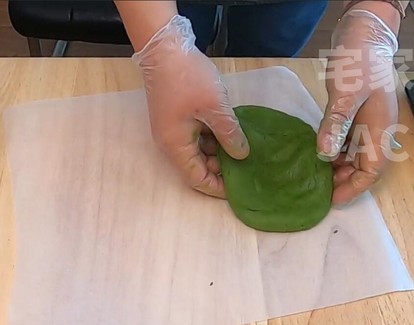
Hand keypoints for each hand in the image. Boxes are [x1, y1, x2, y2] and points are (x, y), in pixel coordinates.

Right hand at [132, 15, 248, 197]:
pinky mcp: (178, 118)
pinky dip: (214, 139)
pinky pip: (197, 137)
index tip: (240, 186)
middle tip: (248, 166)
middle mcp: (171, 143)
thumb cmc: (188, 78)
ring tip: (244, 150)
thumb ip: (230, 134)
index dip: (217, 187)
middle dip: (221, 169)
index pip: (197, 180)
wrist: (165, 47)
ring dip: (219, 152)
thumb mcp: (216, 108)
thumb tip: (242, 155)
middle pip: (198, 167)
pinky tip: (232, 133)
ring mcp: (173, 130)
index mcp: (175, 146)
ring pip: (199, 151)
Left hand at [318, 6, 400, 205]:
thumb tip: (325, 154)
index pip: (372, 170)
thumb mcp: (346, 92)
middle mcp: (377, 131)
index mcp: (381, 128)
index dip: (353, 187)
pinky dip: (334, 152)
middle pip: (364, 168)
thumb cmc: (359, 61)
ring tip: (313, 175)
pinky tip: (316, 154)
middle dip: (343, 182)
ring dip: (337, 169)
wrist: (364, 35)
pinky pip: (348, 143)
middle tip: (316, 189)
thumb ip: (337, 123)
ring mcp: (368, 124)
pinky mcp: (357, 117)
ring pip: (355, 157)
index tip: (332, 198)